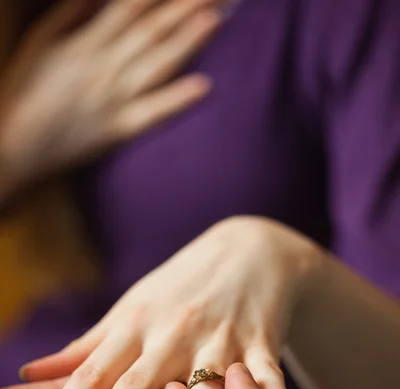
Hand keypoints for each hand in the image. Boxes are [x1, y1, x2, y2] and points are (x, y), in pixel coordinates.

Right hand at [0, 0, 220, 198]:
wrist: (14, 145)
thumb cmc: (23, 91)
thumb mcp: (38, 43)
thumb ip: (69, 15)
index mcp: (84, 43)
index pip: (129, 7)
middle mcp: (103, 68)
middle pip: (151, 30)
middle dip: (183, 7)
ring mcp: (114, 100)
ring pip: (157, 65)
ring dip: (188, 42)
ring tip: (216, 19)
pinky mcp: (118, 131)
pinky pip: (152, 114)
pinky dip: (177, 100)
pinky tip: (204, 86)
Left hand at [25, 217, 320, 388]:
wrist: (246, 249)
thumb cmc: (180, 288)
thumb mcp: (129, 311)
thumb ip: (84, 348)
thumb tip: (28, 373)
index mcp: (136, 328)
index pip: (96, 371)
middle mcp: (174, 334)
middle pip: (144, 380)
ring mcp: (219, 336)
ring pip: (208, 376)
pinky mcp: (260, 338)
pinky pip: (266, 366)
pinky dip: (272, 385)